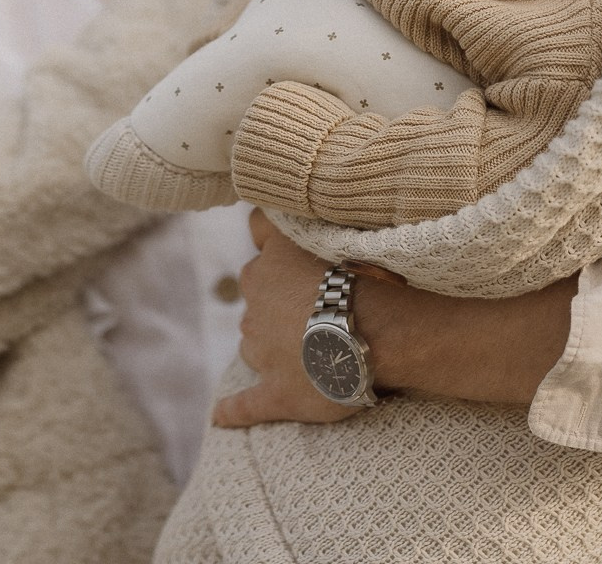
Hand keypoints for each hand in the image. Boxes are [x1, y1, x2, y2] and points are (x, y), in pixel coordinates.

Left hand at [211, 210, 580, 427]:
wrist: (379, 328)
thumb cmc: (374, 272)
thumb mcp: (345, 222)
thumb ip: (329, 203)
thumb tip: (320, 186)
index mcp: (271, 258)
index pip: (261, 235)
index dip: (277, 240)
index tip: (290, 241)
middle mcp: (256, 298)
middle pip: (256, 289)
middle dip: (276, 295)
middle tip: (319, 300)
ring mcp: (261, 348)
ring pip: (255, 339)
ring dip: (273, 341)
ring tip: (312, 347)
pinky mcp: (274, 393)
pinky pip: (244, 404)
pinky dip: (233, 411)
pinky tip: (222, 416)